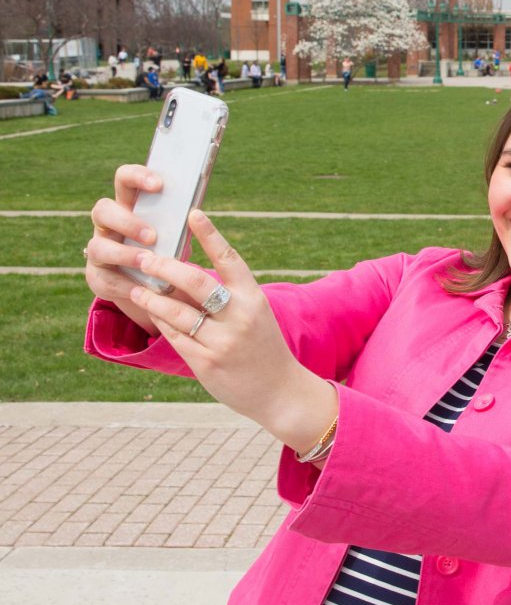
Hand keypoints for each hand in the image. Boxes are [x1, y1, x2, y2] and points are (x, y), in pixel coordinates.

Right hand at [85, 163, 176, 333]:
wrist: (156, 290)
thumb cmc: (168, 253)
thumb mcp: (176, 237)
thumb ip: (180, 225)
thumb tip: (197, 214)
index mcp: (129, 207)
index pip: (124, 180)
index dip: (137, 177)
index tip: (158, 184)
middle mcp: (108, 226)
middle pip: (102, 210)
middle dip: (127, 221)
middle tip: (152, 235)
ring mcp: (99, 251)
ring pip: (97, 246)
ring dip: (123, 253)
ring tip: (146, 260)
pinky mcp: (98, 277)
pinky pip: (104, 279)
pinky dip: (124, 284)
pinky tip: (141, 288)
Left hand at [126, 209, 337, 450]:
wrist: (280, 391)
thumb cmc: (263, 347)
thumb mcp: (254, 316)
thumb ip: (225, 297)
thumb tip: (182, 274)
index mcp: (253, 298)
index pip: (229, 259)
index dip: (210, 235)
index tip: (193, 213)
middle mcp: (240, 317)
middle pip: (194, 281)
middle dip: (164, 266)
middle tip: (144, 257)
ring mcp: (223, 341)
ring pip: (176, 311)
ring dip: (151, 297)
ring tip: (136, 287)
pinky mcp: (206, 363)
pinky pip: (174, 337)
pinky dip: (160, 323)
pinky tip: (150, 314)